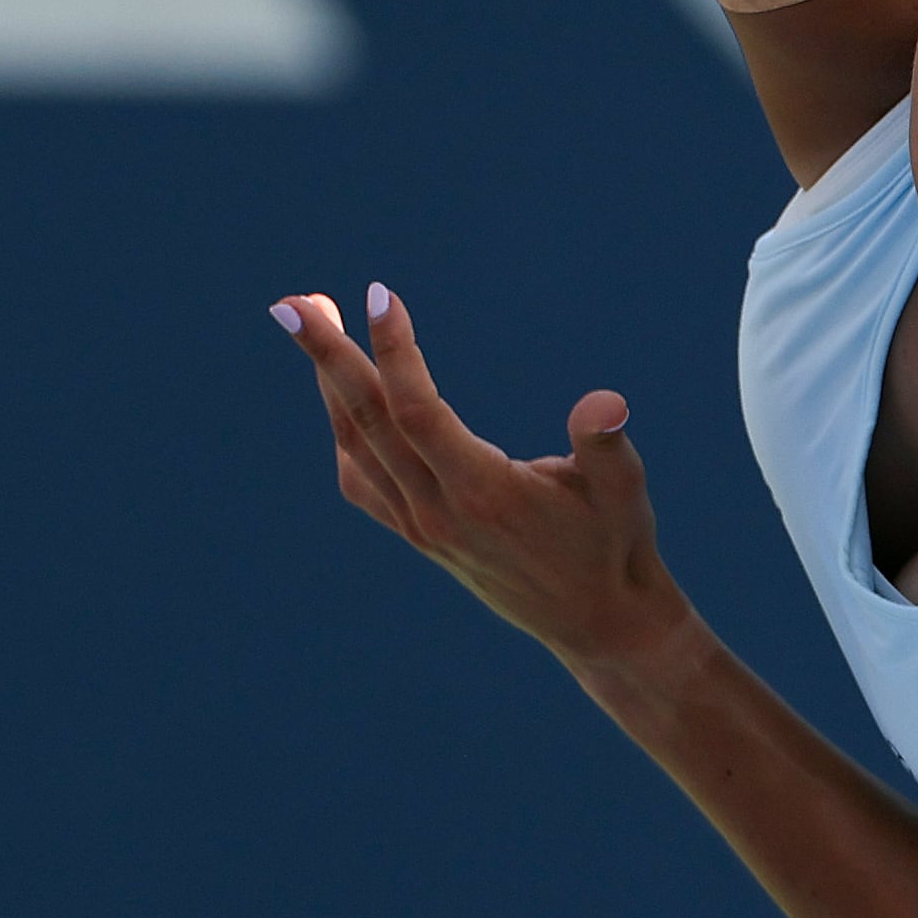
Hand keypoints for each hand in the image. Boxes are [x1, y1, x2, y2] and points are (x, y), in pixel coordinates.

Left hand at [273, 284, 696, 670]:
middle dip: (326, 356)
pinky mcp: (417, 535)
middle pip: (366, 422)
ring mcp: (420, 527)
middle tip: (293, 301)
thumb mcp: (624, 491)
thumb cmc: (613, 544)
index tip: (379, 294)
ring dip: (328, 382)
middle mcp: (438, 513)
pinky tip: (338, 391)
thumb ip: (605, 445)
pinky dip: (342, 430)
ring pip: (355, 446)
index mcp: (483, 494)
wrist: (596, 623)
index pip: (417, 413)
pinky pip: (360, 479)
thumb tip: (606, 404)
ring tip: (312, 317)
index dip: (394, 352)